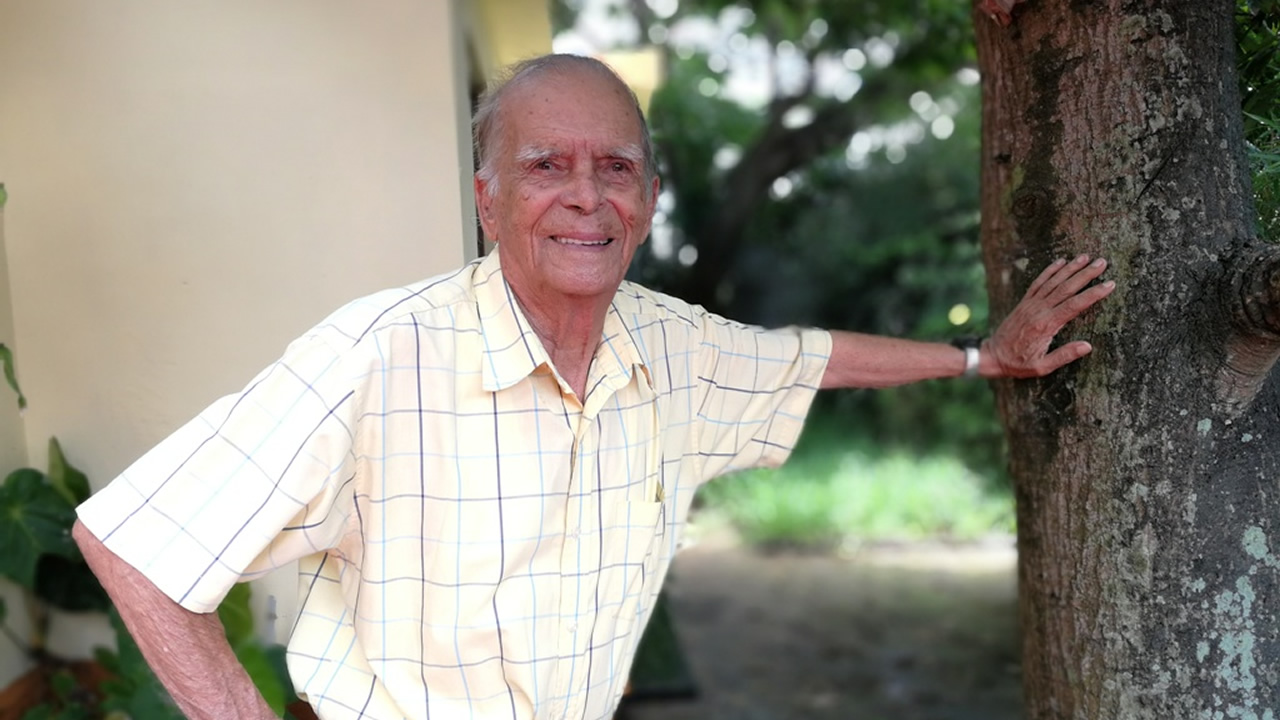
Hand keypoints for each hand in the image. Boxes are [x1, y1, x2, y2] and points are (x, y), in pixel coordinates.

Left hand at [984, 254, 1114, 377]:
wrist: (992, 355)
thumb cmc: (1018, 363)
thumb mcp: (1042, 367)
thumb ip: (1064, 356)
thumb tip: (1088, 346)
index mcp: (1046, 325)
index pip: (1075, 305)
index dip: (1093, 294)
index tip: (1109, 284)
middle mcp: (1039, 310)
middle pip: (1067, 288)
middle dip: (1086, 274)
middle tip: (1103, 262)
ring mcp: (1030, 304)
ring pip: (1053, 281)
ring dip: (1070, 268)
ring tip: (1086, 256)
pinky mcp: (1024, 302)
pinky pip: (1038, 282)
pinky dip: (1050, 271)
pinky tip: (1061, 262)